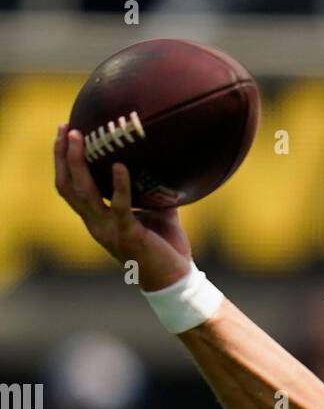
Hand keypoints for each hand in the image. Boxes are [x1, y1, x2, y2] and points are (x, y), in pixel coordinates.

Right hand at [53, 123, 191, 290]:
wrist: (175, 280)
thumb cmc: (167, 247)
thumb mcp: (156, 212)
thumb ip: (150, 190)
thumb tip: (160, 160)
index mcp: (98, 219)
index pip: (70, 188)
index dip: (62, 161)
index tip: (65, 133)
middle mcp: (96, 224)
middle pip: (67, 186)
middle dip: (62, 155)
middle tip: (66, 127)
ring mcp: (108, 231)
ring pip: (83, 192)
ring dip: (79, 163)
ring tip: (82, 138)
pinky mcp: (127, 235)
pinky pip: (119, 206)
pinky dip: (119, 185)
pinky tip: (121, 166)